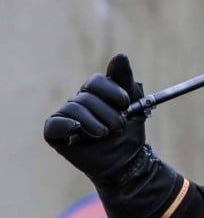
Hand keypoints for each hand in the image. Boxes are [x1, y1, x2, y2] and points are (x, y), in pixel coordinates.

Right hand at [44, 54, 146, 184]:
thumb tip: (120, 56)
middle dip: (108, 113)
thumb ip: (125, 80)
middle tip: (118, 127)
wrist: (127, 161)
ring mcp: (67, 118)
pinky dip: (66, 125)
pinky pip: (54, 124)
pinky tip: (77, 130)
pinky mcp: (57, 135)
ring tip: (105, 134)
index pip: (96, 82)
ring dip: (95, 124)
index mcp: (96, 93)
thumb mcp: (135, 104)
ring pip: (73, 108)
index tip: (126, 105)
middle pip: (86, 96)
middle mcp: (79, 102)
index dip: (112, 92)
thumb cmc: (129, 132)